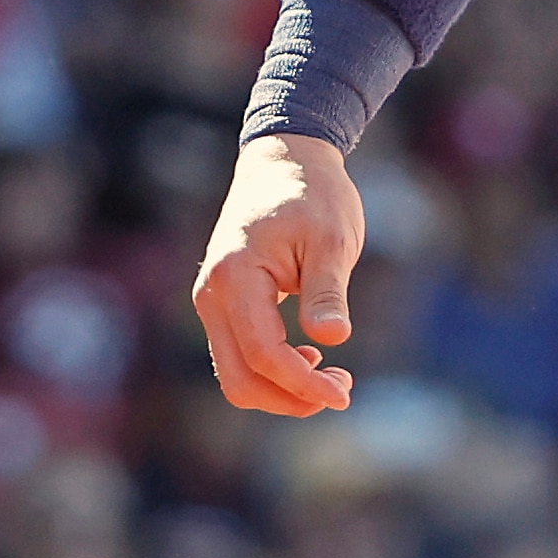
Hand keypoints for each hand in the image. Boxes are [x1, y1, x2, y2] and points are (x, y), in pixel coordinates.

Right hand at [191, 134, 364, 414]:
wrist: (285, 160)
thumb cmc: (313, 194)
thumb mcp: (332, 237)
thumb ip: (328, 289)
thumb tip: (333, 338)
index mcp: (237, 278)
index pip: (264, 354)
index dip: (304, 384)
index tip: (345, 392)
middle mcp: (212, 295)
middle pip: (240, 380)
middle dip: (290, 398)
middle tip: (342, 389)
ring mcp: (212, 301)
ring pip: (236, 374)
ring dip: (281, 389)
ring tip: (332, 376)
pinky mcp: (224, 304)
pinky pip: (239, 355)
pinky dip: (271, 370)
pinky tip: (309, 359)